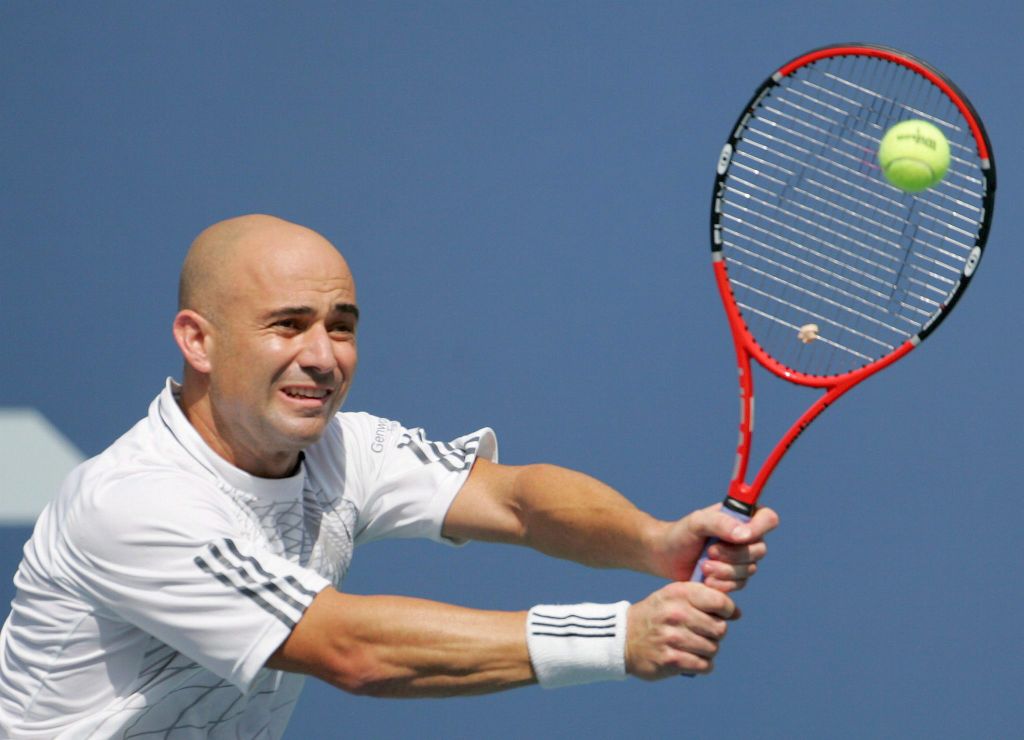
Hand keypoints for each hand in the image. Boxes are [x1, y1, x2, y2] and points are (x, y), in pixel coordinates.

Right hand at [625, 581, 736, 677]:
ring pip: (713, 649)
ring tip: (693, 646)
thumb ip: (704, 598)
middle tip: (702, 633)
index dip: (727, 610)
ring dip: (708, 650)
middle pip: (720, 629)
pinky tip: (691, 658)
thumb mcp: (674, 596)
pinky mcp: (670, 660)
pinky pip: (704, 666)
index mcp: (679, 594)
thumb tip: (736, 613)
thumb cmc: (656, 615)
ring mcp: (672, 638)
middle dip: (715, 633)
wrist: (623, 637)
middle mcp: (676, 614)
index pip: (719, 602)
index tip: (722, 615)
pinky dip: (702, 665)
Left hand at [651, 504, 778, 590]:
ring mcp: (741, 558)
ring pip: (750, 570)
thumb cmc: (680, 534)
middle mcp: (746, 536)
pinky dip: (723, 584)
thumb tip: (745, 535)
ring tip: (703, 567)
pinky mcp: (733, 577)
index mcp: (740, 517)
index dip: (759, 529)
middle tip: (709, 553)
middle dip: (733, 556)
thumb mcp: (697, 522)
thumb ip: (720, 523)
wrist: (665, 556)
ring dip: (726, 571)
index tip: (739, 537)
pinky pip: (740, 584)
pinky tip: (706, 580)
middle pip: (759, 550)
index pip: (768, 519)